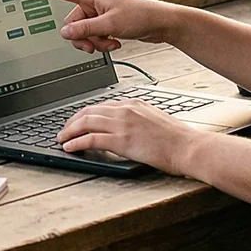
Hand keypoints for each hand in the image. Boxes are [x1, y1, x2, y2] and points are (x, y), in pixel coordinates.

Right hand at [21, 0, 182, 53]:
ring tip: (110, 44)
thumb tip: (64, 32)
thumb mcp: (110, 25)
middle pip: (72, 22)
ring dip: (95, 42)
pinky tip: (116, 43)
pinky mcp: (107, 24)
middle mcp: (94, 4)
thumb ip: (85, 29)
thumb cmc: (141, 16)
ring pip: (84, 33)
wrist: (162, 23)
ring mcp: (100, 15)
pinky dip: (103, 43)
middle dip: (83, 37)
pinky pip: (95, 36)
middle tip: (95, 45)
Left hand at [57, 99, 208, 175]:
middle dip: (71, 121)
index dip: (84, 114)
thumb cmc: (177, 138)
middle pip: (88, 111)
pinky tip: (70, 147)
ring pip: (86, 123)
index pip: (101, 106)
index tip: (77, 122)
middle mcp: (125, 110)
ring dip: (69, 131)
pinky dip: (76, 142)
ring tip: (62, 139)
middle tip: (63, 130)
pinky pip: (91, 139)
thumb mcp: (154, 119)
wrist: (189, 147)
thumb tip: (122, 127)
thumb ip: (136, 119)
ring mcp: (122, 124)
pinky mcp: (122, 140)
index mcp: (133, 103)